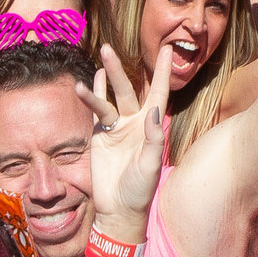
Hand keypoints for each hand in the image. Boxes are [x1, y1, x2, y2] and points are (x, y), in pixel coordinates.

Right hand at [79, 43, 172, 237]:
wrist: (118, 209)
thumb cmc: (140, 190)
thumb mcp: (150, 165)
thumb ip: (153, 138)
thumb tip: (153, 111)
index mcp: (150, 127)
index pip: (158, 93)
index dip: (162, 72)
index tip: (168, 49)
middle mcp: (134, 123)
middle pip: (128, 89)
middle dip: (120, 69)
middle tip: (110, 47)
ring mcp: (116, 129)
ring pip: (109, 98)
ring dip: (103, 79)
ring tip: (97, 60)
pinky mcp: (99, 137)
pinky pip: (96, 112)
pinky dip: (93, 96)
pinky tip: (89, 81)